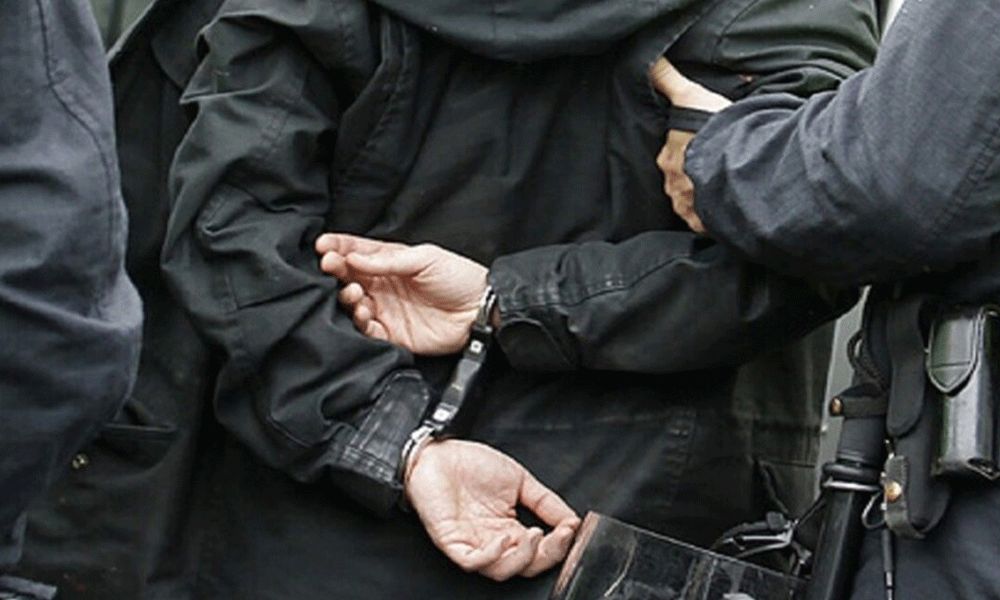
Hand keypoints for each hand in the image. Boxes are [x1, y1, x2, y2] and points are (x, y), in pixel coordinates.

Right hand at [315, 233, 488, 354]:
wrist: (481, 308)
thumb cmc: (459, 277)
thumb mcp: (425, 258)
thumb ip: (388, 260)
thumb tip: (353, 257)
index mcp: (391, 262)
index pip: (357, 252)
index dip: (338, 247)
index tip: (323, 245)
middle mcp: (384, 285)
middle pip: (349, 277)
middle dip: (335, 270)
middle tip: (329, 265)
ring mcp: (386, 309)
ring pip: (353, 304)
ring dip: (347, 296)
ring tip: (353, 291)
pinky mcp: (393, 333)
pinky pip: (367, 330)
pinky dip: (361, 322)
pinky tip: (365, 312)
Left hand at [405, 439, 580, 580]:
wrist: (437, 453)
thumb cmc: (470, 464)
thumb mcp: (520, 480)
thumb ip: (546, 501)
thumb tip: (572, 520)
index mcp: (509, 528)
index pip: (539, 551)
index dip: (558, 545)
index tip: (571, 528)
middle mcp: (493, 540)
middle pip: (525, 566)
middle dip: (547, 555)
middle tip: (558, 534)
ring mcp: (472, 543)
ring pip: (501, 570)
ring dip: (523, 557)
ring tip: (533, 534)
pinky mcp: (452, 541)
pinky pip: (473, 561)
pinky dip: (492, 556)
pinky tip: (503, 538)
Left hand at [649, 57, 731, 233]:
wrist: (736, 159)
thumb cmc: (711, 127)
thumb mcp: (688, 95)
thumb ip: (667, 80)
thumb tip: (649, 64)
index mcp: (669, 160)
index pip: (671, 159)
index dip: (683, 156)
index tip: (695, 153)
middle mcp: (675, 186)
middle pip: (681, 184)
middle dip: (693, 180)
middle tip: (711, 173)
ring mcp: (691, 206)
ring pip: (694, 205)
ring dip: (704, 200)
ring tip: (721, 192)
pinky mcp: (708, 221)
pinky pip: (708, 224)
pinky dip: (715, 220)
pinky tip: (724, 213)